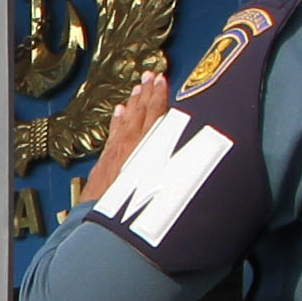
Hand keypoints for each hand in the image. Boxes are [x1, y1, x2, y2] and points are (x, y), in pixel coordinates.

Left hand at [74, 66, 170, 211]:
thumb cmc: (134, 211)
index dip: (159, 95)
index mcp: (146, 147)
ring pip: (126, 121)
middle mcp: (129, 146)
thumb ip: (176, 170)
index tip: (161, 80)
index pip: (155, 114)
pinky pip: (112, 134)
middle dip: (146, 93)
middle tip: (149, 75)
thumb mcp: (163, 187)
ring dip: (132, 103)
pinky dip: (117, 121)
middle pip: (140, 114)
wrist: (103, 225)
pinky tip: (118, 112)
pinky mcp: (106, 163)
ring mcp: (115, 153)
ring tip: (137, 87)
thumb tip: (198, 164)